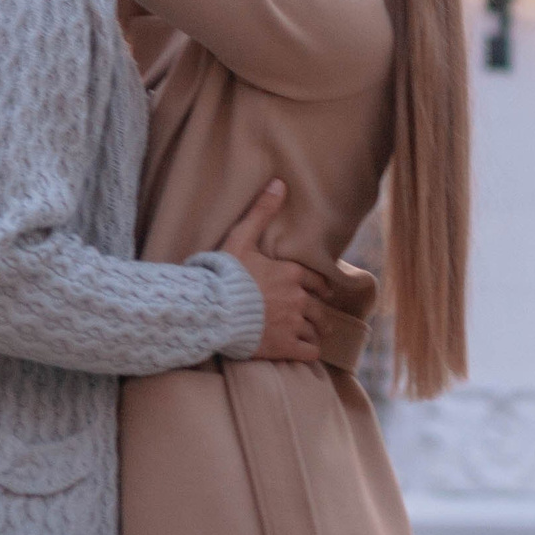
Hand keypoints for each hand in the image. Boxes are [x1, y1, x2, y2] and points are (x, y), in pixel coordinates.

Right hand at [222, 180, 334, 363]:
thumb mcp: (241, 238)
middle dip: (319, 313)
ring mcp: (292, 324)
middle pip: (320, 309)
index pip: (319, 281)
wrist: (212, 309)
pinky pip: (310, 352)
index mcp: (291, 273)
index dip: (322, 287)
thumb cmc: (225, 274)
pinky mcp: (284, 346)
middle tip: (318, 318)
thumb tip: (279, 182)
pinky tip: (303, 350)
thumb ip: (262, 212)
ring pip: (316, 330)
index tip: (323, 293)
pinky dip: (309, 351)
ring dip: (314, 332)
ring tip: (310, 334)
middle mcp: (298, 298)